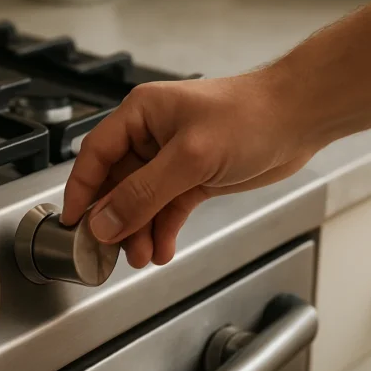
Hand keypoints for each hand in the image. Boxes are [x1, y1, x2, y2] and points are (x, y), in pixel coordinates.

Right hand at [60, 69, 319, 268]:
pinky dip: (163, 228)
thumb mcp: (188, 158)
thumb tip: (104, 221)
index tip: (72, 221)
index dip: (81, 189)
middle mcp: (150, 134)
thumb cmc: (249, 116)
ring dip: (140, 230)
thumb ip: (142, 193)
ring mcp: (171, 157)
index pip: (95, 154)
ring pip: (142, 200)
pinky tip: (162, 248)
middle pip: (117, 182)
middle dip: (116, 218)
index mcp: (139, 114)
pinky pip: (166, 207)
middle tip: (111, 250)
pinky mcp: (192, 176)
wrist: (298, 119)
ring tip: (142, 256)